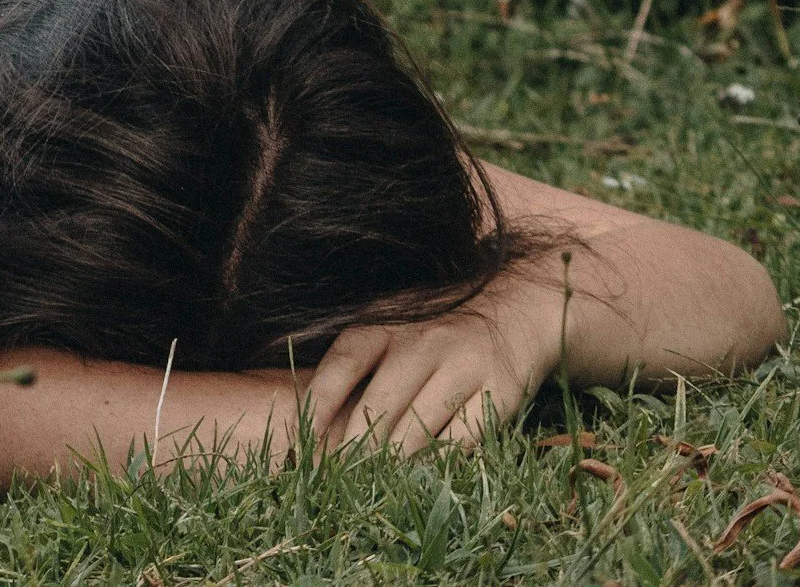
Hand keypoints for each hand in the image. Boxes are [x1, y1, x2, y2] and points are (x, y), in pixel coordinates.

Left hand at [304, 274, 567, 454]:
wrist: (513, 310)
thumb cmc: (431, 329)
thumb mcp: (387, 322)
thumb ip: (349, 355)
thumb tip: (286, 389)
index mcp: (386, 325)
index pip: (344, 363)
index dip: (319, 402)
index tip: (302, 441)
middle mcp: (423, 342)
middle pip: (381, 404)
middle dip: (355, 448)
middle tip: (335, 480)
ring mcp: (463, 365)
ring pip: (421, 427)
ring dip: (393, 463)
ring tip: (371, 488)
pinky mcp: (499, 392)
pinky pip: (464, 439)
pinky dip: (440, 463)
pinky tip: (422, 480)